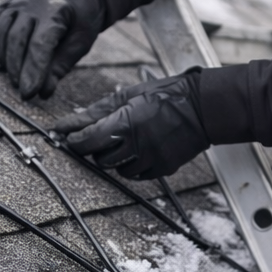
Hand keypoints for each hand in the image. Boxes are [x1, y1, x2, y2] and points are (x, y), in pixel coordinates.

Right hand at [0, 0, 105, 99]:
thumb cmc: (80, 18)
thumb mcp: (80, 41)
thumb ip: (61, 65)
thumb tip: (43, 91)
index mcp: (56, 10)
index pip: (40, 44)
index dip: (33, 71)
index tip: (30, 93)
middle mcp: (32, 2)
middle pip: (18, 39)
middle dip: (18, 69)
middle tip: (23, 92)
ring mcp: (17, 0)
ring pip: (3, 32)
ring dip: (6, 59)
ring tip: (15, 79)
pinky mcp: (7, 2)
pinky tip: (6, 60)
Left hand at [51, 72, 209, 179]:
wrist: (202, 108)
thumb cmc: (166, 96)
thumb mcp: (128, 95)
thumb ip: (97, 111)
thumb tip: (70, 123)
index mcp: (127, 122)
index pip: (88, 140)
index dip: (74, 141)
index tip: (68, 138)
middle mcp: (138, 144)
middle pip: (100, 158)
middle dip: (96, 148)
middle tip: (102, 135)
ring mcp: (152, 159)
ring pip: (118, 170)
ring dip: (114, 158)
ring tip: (126, 140)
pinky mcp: (163, 169)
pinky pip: (137, 175)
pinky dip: (132, 165)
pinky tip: (140, 149)